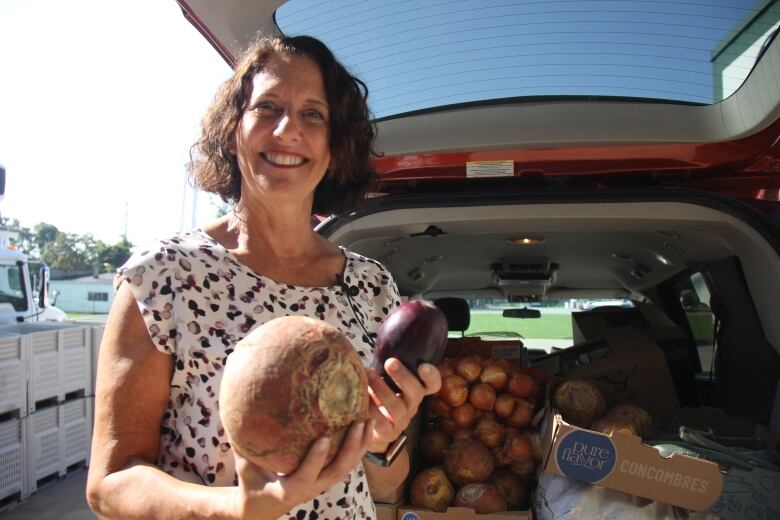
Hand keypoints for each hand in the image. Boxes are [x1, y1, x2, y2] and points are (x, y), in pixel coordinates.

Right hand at [230, 419, 372, 518]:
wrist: (262, 509)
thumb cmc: (251, 483)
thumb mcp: (244, 467)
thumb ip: (242, 444)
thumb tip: (236, 410)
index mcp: (288, 491)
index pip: (306, 476)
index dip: (316, 459)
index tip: (324, 438)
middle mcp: (310, 489)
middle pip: (337, 471)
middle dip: (350, 448)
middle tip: (358, 422)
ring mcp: (322, 485)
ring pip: (347, 468)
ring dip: (360, 445)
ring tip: (368, 419)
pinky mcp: (328, 479)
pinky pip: (347, 463)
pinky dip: (358, 445)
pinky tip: (363, 424)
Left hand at [366, 359, 441, 452]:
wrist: (373, 427)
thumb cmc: (380, 394)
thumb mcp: (388, 378)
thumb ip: (389, 364)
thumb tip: (382, 338)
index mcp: (416, 390)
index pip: (433, 384)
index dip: (431, 375)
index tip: (422, 365)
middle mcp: (412, 404)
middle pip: (416, 392)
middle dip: (403, 376)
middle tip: (389, 362)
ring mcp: (402, 420)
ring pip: (396, 406)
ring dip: (381, 389)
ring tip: (369, 375)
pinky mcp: (388, 432)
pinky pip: (381, 421)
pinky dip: (370, 408)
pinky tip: (361, 396)